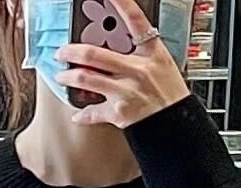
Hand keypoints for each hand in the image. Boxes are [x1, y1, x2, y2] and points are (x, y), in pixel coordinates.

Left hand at [54, 0, 189, 128]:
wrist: (178, 123)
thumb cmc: (170, 93)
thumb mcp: (161, 62)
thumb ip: (139, 51)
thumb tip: (115, 43)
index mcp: (150, 53)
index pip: (135, 20)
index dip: (121, 2)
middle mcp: (136, 70)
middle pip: (94, 54)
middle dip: (70, 52)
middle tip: (62, 52)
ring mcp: (126, 92)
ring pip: (86, 79)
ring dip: (68, 77)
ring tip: (63, 77)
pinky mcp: (120, 113)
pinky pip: (93, 112)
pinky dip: (82, 114)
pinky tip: (77, 113)